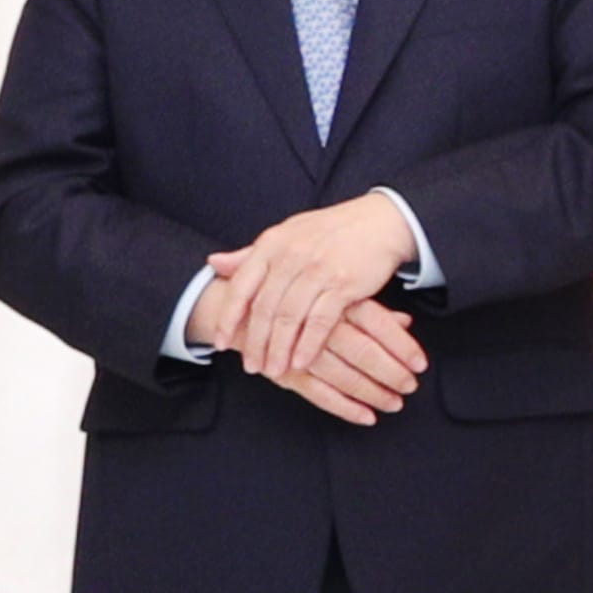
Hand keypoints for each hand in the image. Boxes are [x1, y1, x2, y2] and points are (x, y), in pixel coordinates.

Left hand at [207, 193, 422, 381]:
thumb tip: (214, 264)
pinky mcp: (344, 283)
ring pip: (289, 318)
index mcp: (271, 244)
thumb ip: (249, 254)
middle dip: (255, 342)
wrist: (379, 222)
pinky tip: (301, 362)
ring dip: (280, 349)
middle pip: (264, 308)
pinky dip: (308, 345)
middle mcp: (290, 256)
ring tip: (274, 370)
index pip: (241, 287)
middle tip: (252, 366)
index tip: (220, 344)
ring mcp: (317, 269)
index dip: (228, 318)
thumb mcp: (285, 236)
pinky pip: (320, 321)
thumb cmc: (330, 231)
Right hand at [260, 296, 424, 425]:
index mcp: (335, 302)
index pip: (378, 325)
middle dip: (392, 373)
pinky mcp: (286, 373)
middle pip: (364, 353)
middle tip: (411, 386)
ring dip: (373, 393)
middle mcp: (320, 327)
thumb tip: (406, 321)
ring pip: (344, 376)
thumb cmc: (296, 300)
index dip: (403, 346)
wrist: (238, 305)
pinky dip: (345, 407)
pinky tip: (366, 416)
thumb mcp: (333, 294)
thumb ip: (370, 308)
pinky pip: (319, 394)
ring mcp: (301, 352)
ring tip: (394, 403)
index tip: (421, 364)